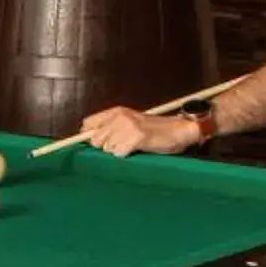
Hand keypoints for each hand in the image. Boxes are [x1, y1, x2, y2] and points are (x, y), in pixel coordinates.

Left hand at [78, 105, 205, 157]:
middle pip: (95, 140)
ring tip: (131, 146)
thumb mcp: (130, 122)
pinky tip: (136, 149)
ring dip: (117, 151)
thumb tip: (89, 139)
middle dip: (105, 146)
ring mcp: (127, 126)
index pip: (87, 124)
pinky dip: (126, 155)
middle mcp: (119, 117)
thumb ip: (110, 128)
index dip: (90, 136)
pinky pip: (119, 153)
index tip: (98, 143)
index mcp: (116, 112)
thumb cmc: (154, 130)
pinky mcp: (136, 137)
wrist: (178, 130)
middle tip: (122, 145)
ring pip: (107, 148)